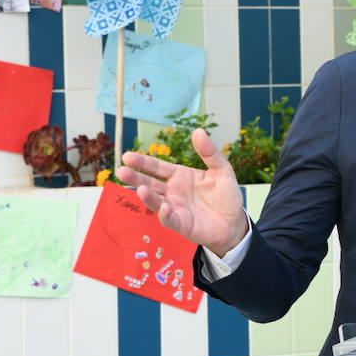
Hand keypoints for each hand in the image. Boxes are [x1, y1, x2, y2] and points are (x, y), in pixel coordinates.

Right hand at [115, 128, 248, 256]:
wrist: (234, 222)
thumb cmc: (226, 196)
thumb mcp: (222, 170)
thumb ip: (209, 152)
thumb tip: (198, 131)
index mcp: (179, 176)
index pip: (157, 167)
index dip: (142, 162)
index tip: (127, 156)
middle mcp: (173, 191)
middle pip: (150, 183)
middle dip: (135, 177)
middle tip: (121, 170)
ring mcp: (175, 208)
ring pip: (156, 201)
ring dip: (147, 196)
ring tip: (139, 188)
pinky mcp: (181, 224)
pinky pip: (170, 219)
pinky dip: (165, 214)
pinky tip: (164, 208)